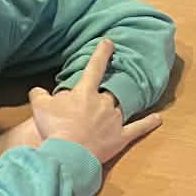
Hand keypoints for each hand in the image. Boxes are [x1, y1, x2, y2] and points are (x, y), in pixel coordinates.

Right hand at [27, 37, 162, 167]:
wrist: (69, 153)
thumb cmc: (55, 128)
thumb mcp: (40, 107)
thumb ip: (39, 94)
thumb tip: (38, 90)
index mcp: (85, 92)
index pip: (94, 67)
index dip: (101, 53)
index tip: (109, 43)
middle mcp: (104, 102)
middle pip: (109, 91)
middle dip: (105, 91)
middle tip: (100, 95)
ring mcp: (115, 119)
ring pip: (122, 107)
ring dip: (119, 106)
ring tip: (119, 105)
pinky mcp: (121, 137)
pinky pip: (138, 128)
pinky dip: (148, 123)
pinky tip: (158, 119)